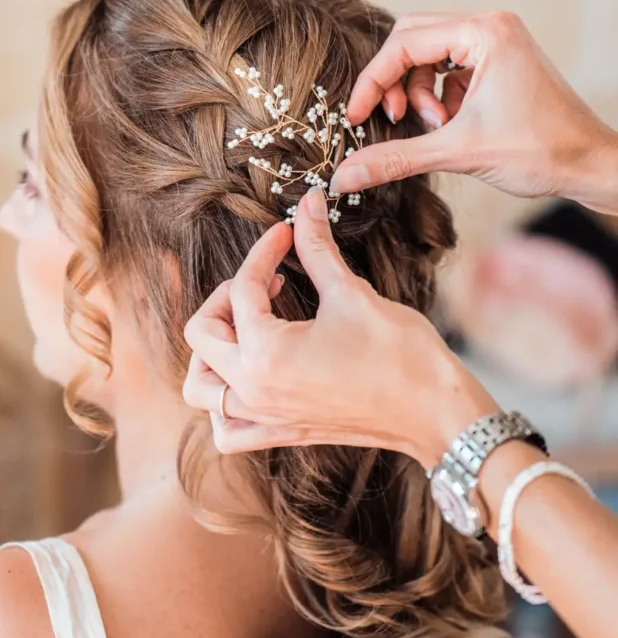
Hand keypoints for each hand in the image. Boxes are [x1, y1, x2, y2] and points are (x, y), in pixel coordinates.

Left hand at [183, 187, 497, 466]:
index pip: (243, 290)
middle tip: (266, 280)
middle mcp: (255, 391)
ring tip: (250, 325)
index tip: (287, 234)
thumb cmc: (400, 356)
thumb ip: (317, 248)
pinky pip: (228, 428)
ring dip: (212, 351)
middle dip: (227, 297)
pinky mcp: (283, 433)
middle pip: (202, 336)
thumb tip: (307, 204)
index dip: (264, 252)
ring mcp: (266, 418)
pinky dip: (224, 404)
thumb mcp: (351, 293)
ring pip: (201, 389)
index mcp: (266, 354)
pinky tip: (251, 374)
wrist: (436, 412)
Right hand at [330, 11, 617, 212]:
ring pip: (428, 55)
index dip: (374, 81)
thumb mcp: (458, 152)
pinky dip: (439, 96)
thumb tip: (344, 175)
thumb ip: (395, 159)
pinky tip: (452, 124)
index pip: (404, 43)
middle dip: (396, 82)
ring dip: (419, 92)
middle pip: (412, 39)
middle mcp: (490, 27)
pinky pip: (448, 68)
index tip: (355, 116)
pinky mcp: (498, 61)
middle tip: (394, 119)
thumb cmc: (541, 152)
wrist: (589, 166)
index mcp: (485, 33)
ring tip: (436, 126)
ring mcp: (496, 42)